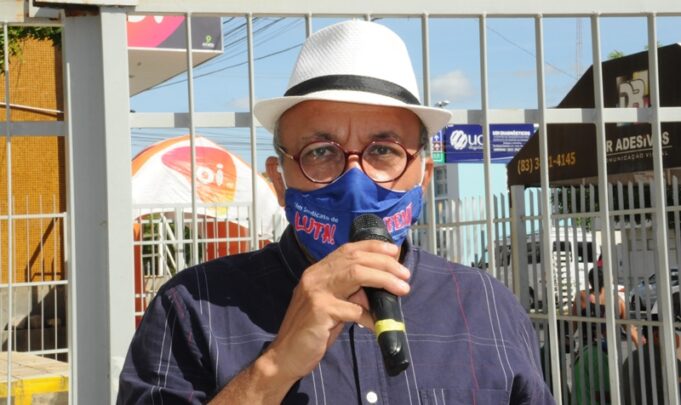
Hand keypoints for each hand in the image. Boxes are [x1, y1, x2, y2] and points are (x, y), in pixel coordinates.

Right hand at [262, 240, 409, 384]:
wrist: (285, 356)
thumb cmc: (312, 332)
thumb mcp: (333, 307)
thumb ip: (351, 294)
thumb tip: (379, 289)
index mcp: (317, 272)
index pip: (348, 250)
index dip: (372, 247)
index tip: (394, 251)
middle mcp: (315, 276)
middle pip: (355, 259)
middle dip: (384, 263)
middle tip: (404, 274)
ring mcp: (315, 292)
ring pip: (355, 274)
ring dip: (383, 279)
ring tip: (402, 288)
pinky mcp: (319, 310)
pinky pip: (353, 310)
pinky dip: (370, 316)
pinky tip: (378, 324)